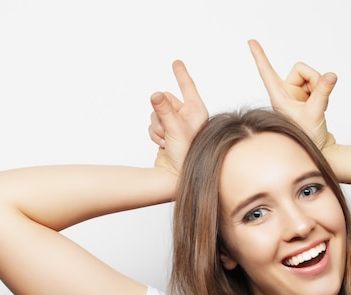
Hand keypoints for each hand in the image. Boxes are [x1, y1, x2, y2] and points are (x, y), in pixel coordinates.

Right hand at [149, 60, 208, 175]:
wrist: (176, 177)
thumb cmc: (185, 156)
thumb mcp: (175, 129)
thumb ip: (164, 110)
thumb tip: (155, 94)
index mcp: (196, 112)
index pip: (188, 87)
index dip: (181, 75)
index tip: (176, 63)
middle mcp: (187, 117)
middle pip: (165, 100)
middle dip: (161, 114)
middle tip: (166, 129)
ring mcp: (176, 124)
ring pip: (156, 113)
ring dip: (157, 127)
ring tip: (166, 140)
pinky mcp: (166, 132)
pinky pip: (153, 124)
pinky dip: (155, 133)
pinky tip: (162, 144)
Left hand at [248, 39, 336, 149]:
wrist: (320, 150)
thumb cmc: (310, 137)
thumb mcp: (315, 113)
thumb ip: (322, 92)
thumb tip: (331, 75)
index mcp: (279, 97)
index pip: (267, 72)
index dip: (260, 56)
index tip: (251, 41)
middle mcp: (286, 94)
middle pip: (300, 70)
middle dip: (313, 79)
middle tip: (317, 97)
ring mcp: (297, 96)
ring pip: (311, 77)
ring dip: (319, 88)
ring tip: (319, 106)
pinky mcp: (307, 98)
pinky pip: (317, 84)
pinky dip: (323, 92)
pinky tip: (322, 107)